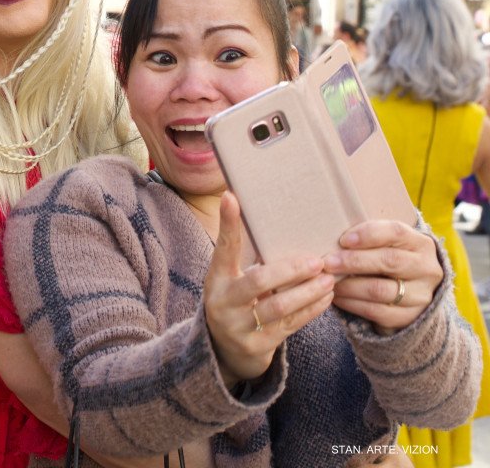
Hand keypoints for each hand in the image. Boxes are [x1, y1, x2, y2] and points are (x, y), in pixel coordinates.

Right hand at [203, 191, 335, 385]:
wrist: (224, 350)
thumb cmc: (235, 300)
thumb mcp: (230, 278)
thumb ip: (243, 254)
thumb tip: (263, 213)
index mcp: (217, 278)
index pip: (224, 247)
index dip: (227, 223)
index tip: (231, 196)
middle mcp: (224, 302)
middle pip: (259, 281)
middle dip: (291, 270)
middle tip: (317, 261)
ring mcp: (239, 327)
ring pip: (279, 307)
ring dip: (308, 292)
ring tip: (328, 279)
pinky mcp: (257, 346)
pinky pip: (290, 326)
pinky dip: (310, 310)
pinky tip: (325, 298)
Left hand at [323, 220, 443, 333]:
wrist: (412, 293)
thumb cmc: (390, 258)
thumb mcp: (388, 244)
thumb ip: (369, 239)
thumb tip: (332, 235)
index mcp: (421, 243)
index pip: (396, 232)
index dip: (368, 234)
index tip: (344, 240)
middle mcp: (427, 268)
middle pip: (389, 261)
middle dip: (354, 261)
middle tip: (329, 262)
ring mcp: (422, 295)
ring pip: (380, 289)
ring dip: (349, 285)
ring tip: (328, 281)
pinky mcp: (411, 317)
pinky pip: (377, 311)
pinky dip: (352, 304)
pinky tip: (337, 297)